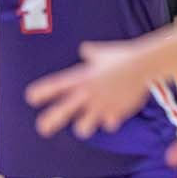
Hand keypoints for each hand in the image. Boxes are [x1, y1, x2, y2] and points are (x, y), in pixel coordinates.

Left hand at [27, 41, 153, 138]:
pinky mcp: (116, 112)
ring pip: (82, 128)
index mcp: (80, 79)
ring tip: (86, 125)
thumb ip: (91, 52)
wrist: (144, 65)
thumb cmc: (123, 55)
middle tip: (43, 129)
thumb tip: (85, 48)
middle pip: (59, 114)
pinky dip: (110, 121)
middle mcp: (87, 94)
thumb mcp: (102, 52)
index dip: (39, 94)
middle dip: (48, 123)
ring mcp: (101, 105)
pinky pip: (109, 124)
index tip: (32, 98)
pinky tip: (113, 116)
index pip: (53, 87)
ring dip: (84, 127)